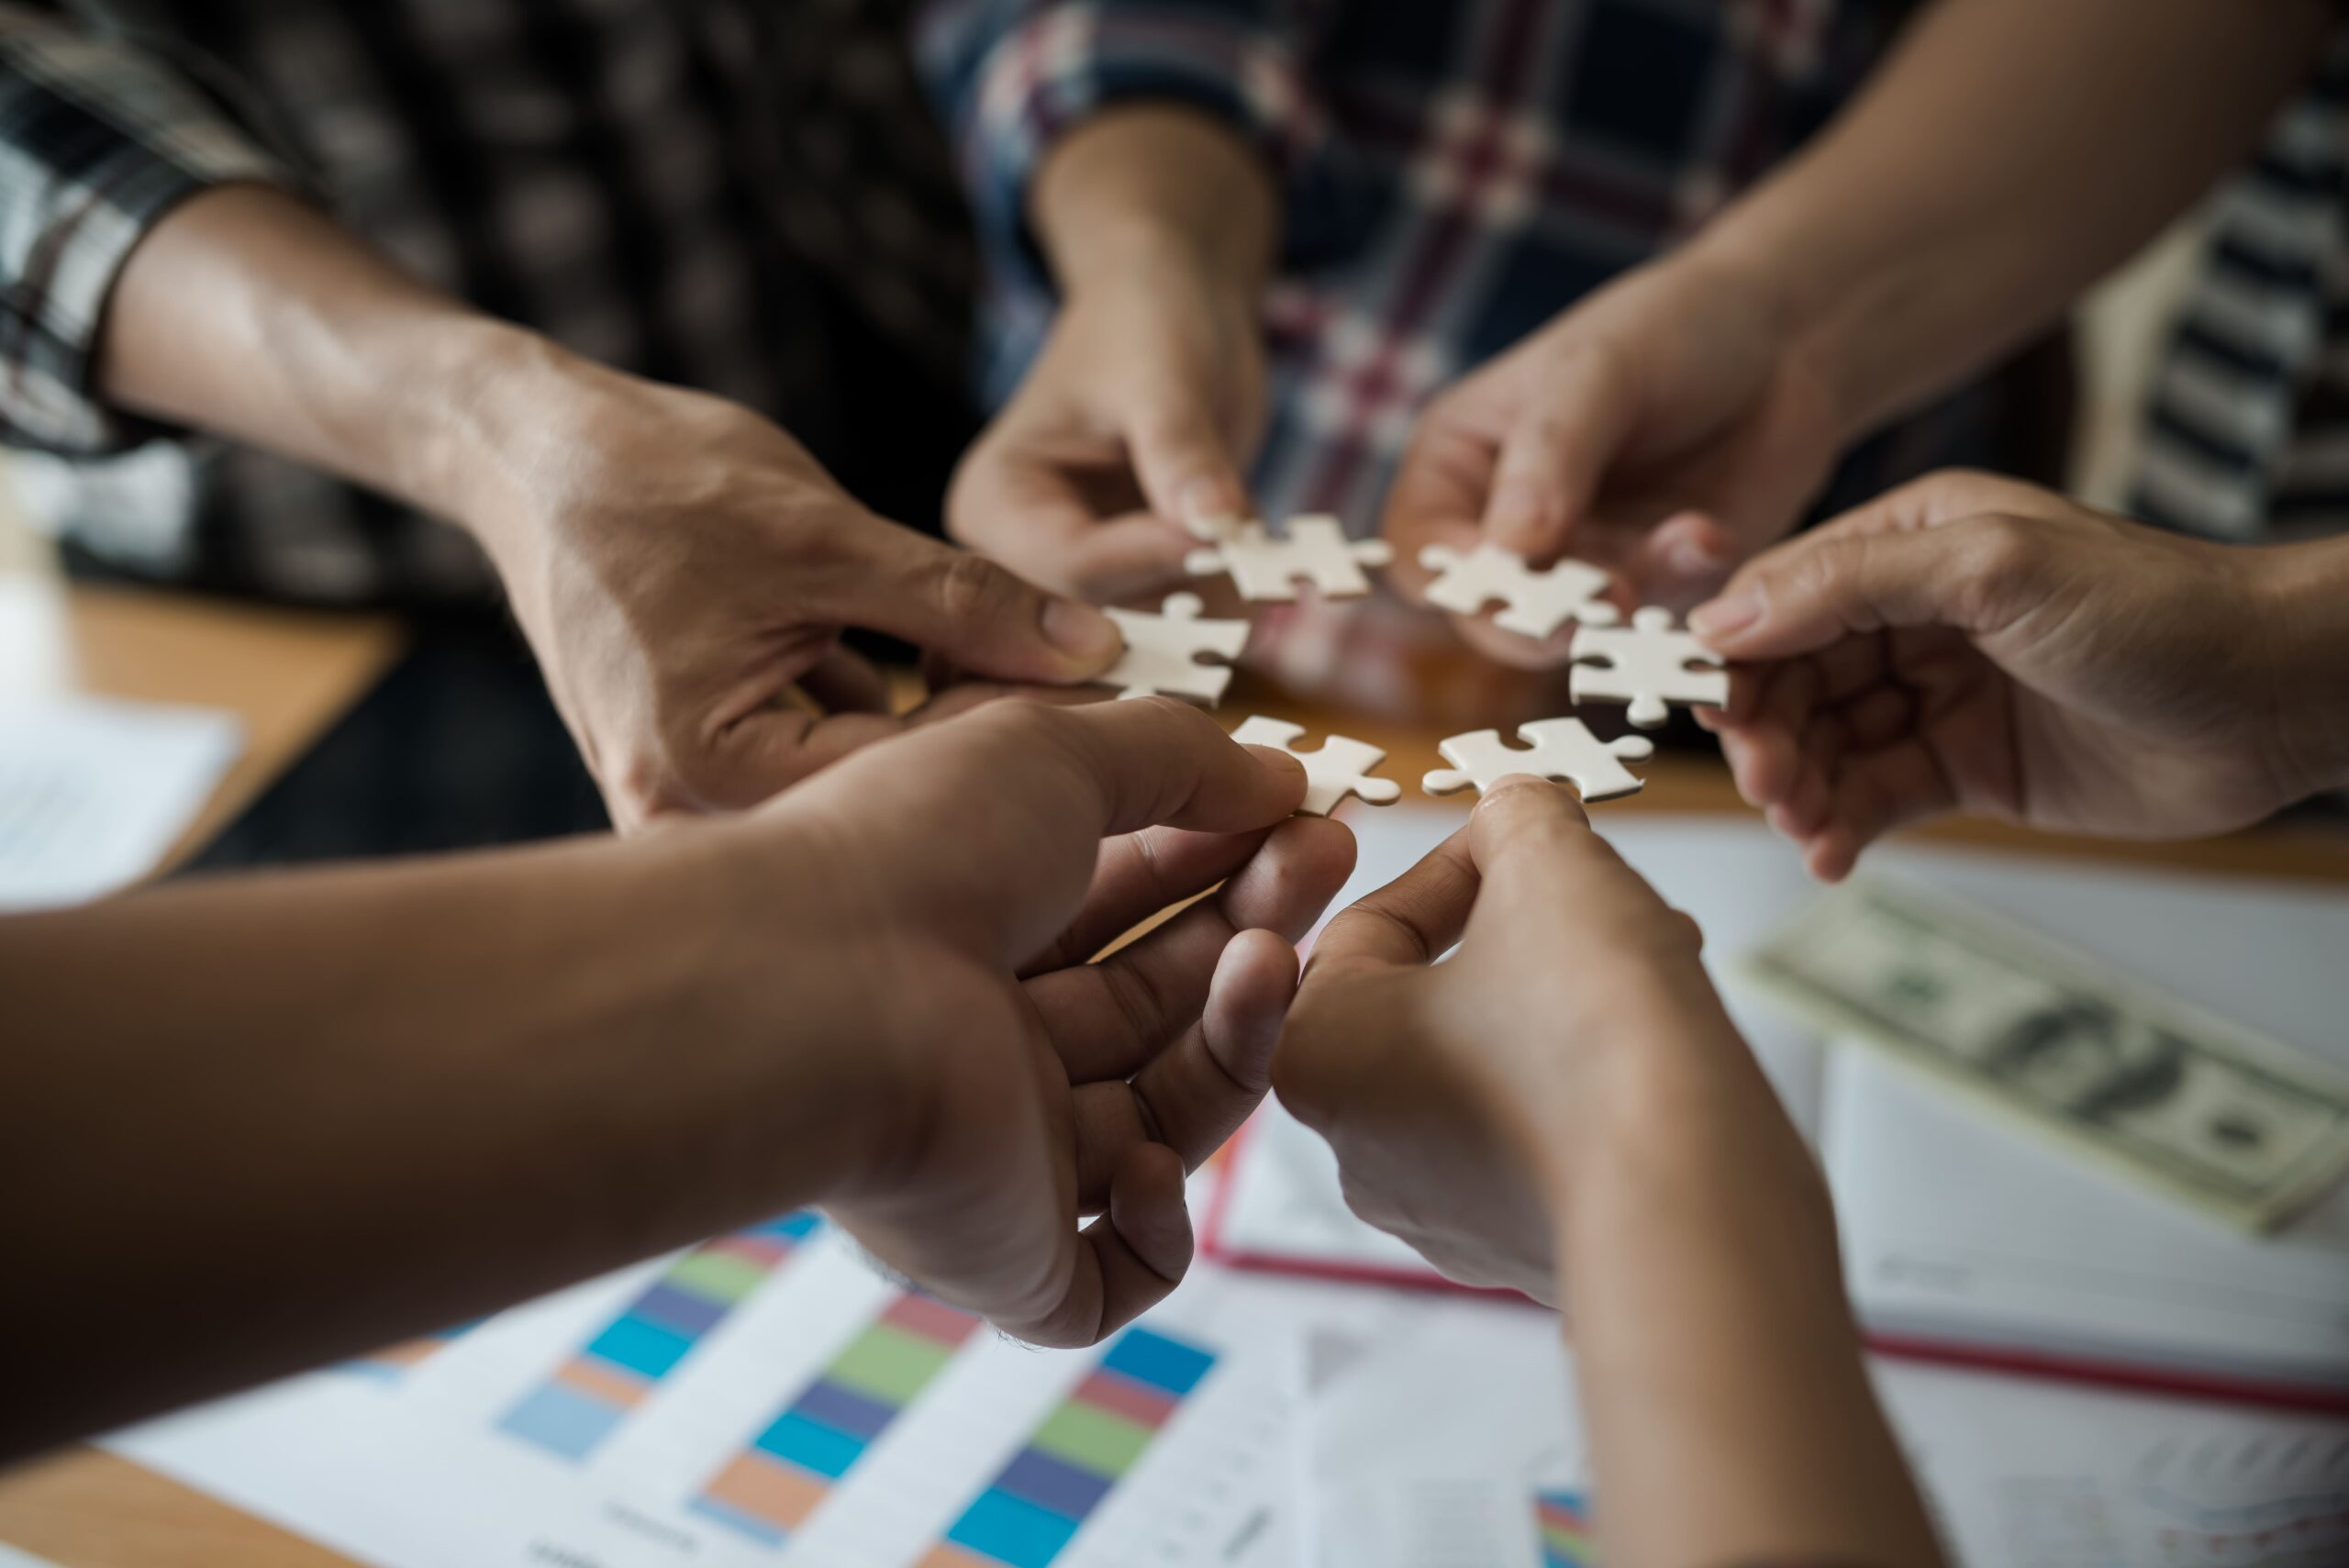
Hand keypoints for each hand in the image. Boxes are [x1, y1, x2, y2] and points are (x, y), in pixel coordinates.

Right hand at [458, 359, 1127, 828]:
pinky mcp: (711, 766)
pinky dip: (885, 711)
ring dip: (943, 724)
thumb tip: (1095, 651)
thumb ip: (964, 602)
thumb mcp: (825, 536)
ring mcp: (694, 798)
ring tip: (1043, 673)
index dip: (1015, 734)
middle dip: (982, 737)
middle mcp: (689, 815)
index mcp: (707, 775)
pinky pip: (824, 751)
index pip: (900, 781)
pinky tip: (962, 672)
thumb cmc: (651, 483)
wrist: (532, 452)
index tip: (1121, 700)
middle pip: (879, 796)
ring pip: (860, 775)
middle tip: (1100, 691)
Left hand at [778, 698, 1352, 1344]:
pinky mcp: (1004, 1260)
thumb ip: (1174, 757)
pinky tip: (1153, 1153)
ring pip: (1159, 1122)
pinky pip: (1112, 1274)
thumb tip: (1278, 774)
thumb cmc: (911, 853)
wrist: (812, 992)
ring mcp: (994, 1158)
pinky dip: (1158, 1226)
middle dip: (1247, 926)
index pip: (1122, 908)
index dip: (1216, 859)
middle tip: (1326, 857)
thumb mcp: (1052, 752)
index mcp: (967, 930)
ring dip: (1232, 1041)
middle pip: (1155, 1005)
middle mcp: (977, 1045)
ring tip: (1271, 959)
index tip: (1300, 814)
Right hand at [948, 248, 1264, 601]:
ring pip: (1154, 633)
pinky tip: (1262, 557)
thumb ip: (1183, 454)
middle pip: (1103, 618)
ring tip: (1259, 540)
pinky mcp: (1136, 588)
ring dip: (1218, 600)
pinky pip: (1186, 622)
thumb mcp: (1165, 376)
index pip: (1067, 562)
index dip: (1151, 557)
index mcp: (997, 500)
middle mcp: (1024, 557)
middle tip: (1264, 564)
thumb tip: (1216, 524)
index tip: (1226, 536)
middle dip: (1187, 590)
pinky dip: (1232, 597)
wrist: (1174, 315)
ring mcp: (1082, 580)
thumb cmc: (1147, 324)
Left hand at [1272, 780, 1777, 1301]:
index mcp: (1316, 1051)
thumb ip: (1519, 819)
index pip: (1372, 925)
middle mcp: (1357, 1148)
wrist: (1691, 1195)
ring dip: (1564, 999)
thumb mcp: (1548, 866)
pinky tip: (1656, 1040)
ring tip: (1648, 956)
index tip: (1523, 837)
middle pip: (1433, 999)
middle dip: (1523, 933)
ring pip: (1492, 1066)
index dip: (1461, 864)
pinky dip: (1589, 1080)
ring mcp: (1440, 1213)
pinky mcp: (1521, 1248)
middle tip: (1592, 897)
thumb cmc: (1594, 1036)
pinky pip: (1540, 1136)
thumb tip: (1519, 813)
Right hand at [1383, 252, 1839, 655]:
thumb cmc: (1666, 328)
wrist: (1786, 337)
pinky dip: (1684, 583)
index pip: (1421, 551)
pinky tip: (1711, 533)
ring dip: (1627, 598)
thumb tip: (1508, 548)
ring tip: (1681, 541)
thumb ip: (1550, 455)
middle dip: (1542, 616)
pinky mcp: (1655, 589)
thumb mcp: (1596, 370)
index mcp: (1459, 466)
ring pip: (1577, 627)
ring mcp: (1582, 565)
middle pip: (1490, 613)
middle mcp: (1508, 530)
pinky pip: (1657, 619)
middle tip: (1601, 599)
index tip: (1506, 579)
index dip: (1454, 578)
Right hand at [1688, 471, 2337, 878]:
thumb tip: (1727, 616)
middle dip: (1767, 733)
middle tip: (1767, 783)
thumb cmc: (2160, 610)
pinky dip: (1843, 827)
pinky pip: (1875, 796)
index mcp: (1912, 540)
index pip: (1784, 592)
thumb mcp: (1993, 571)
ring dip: (1800, 788)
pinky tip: (1832, 854)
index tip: (1706, 706)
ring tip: (1805, 825)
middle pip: (1792, 677)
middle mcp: (1913, 613)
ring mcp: (1938, 692)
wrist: (2275, 698)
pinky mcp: (1966, 765)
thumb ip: (1854, 584)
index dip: (1736, 652)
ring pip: (1826, 744)